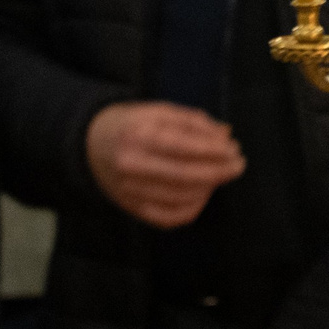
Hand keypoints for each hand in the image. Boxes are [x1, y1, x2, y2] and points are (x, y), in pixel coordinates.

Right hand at [86, 102, 243, 228]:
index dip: (215, 150)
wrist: (90, 144)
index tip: (234, 149)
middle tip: (237, 165)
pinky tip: (203, 193)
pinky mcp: (132, 208)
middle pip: (185, 175)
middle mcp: (131, 165)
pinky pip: (170, 217)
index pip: (184, 147)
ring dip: (209, 188)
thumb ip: (193, 122)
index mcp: (137, 135)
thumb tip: (226, 136)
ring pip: (181, 198)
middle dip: (219, 171)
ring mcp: (130, 190)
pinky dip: (193, 207)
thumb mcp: (158, 111)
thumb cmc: (130, 124)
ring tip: (222, 175)